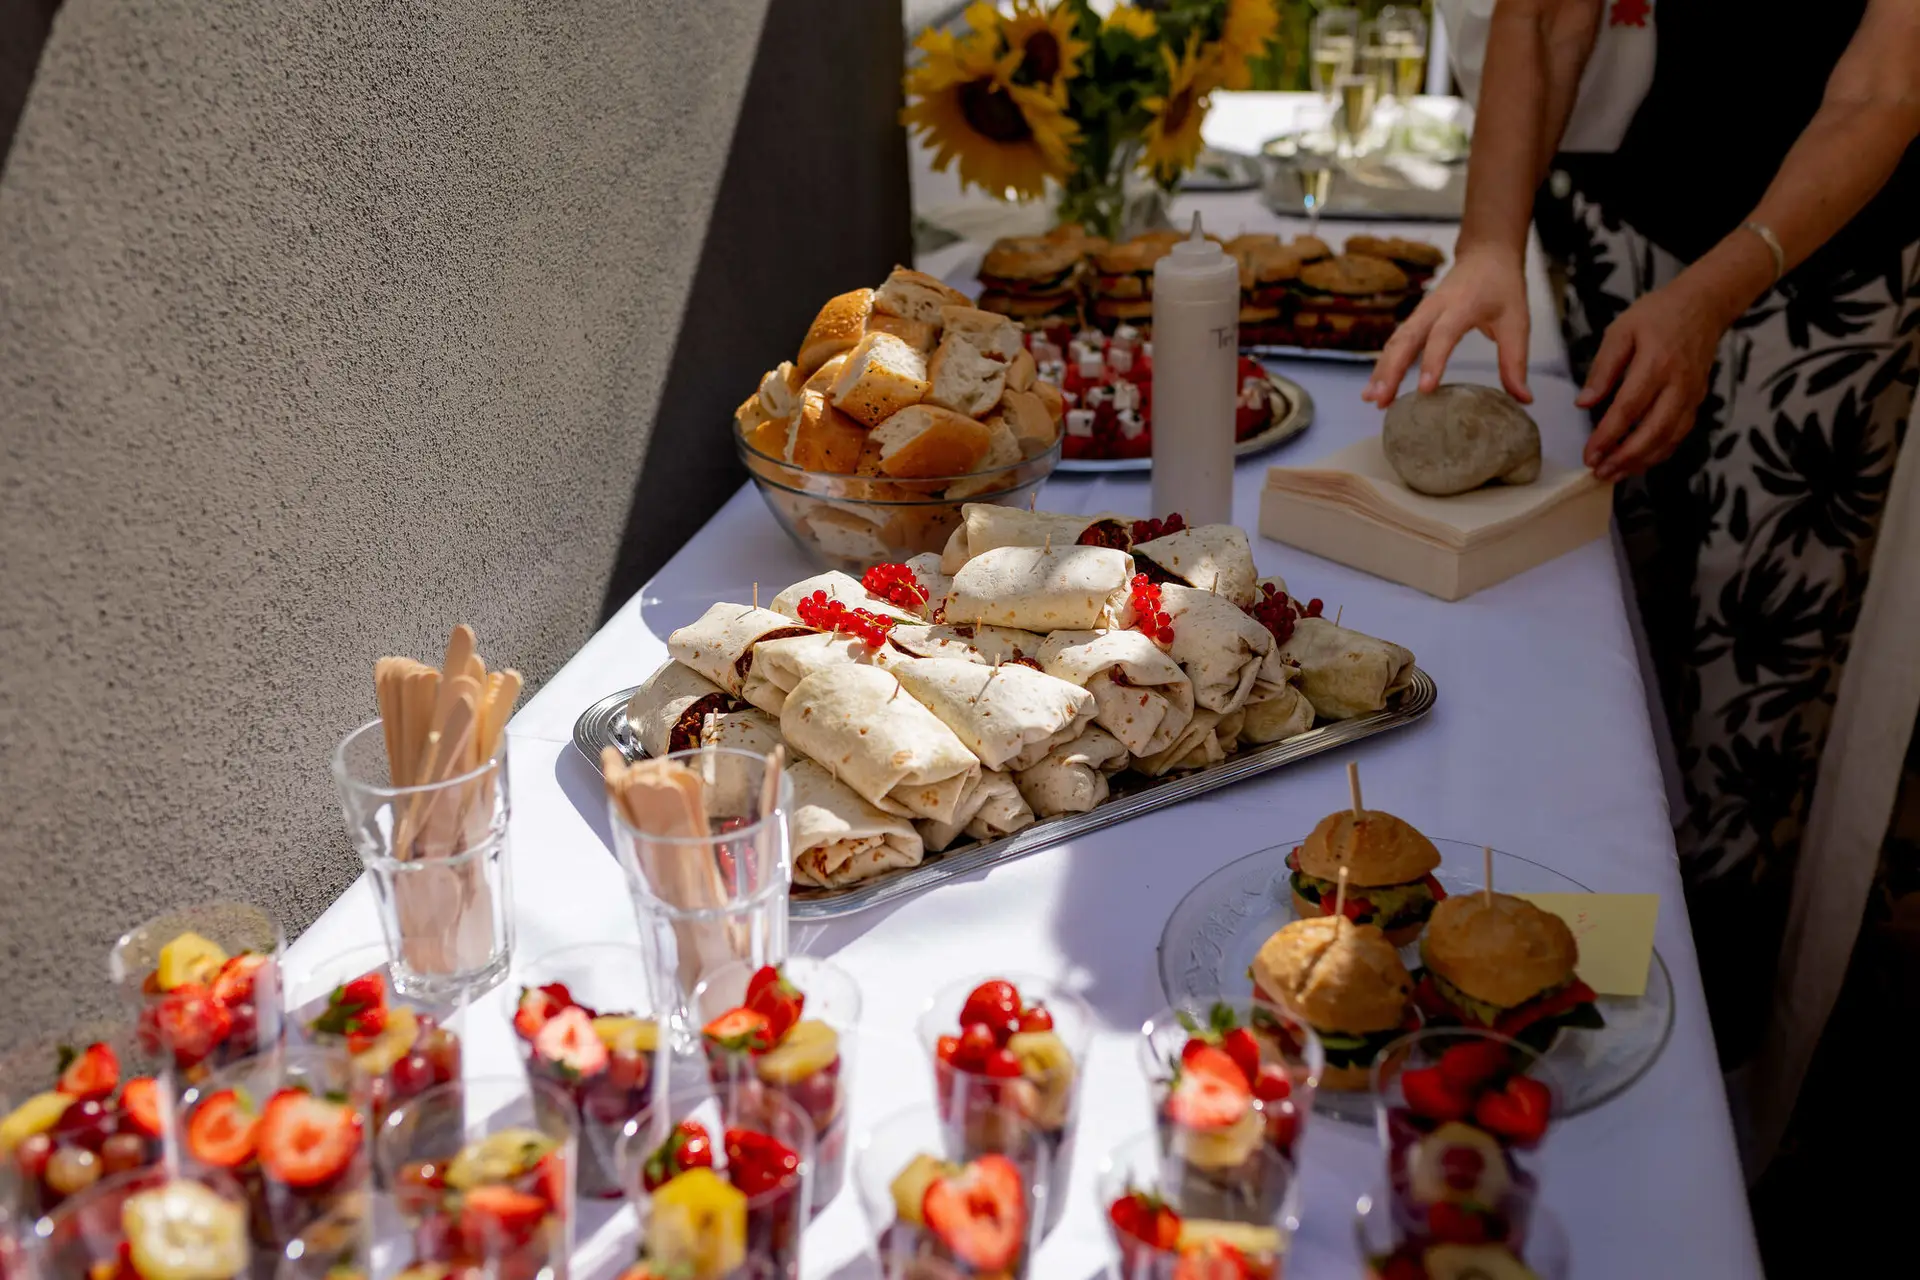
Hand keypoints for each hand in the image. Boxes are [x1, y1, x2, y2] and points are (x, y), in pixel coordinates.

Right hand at [1363, 249, 1531, 408]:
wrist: (1486, 255)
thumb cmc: (1502, 287)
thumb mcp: (1517, 321)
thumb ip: (1516, 361)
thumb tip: (1523, 399)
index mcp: (1462, 305)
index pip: (1443, 335)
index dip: (1433, 361)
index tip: (1425, 389)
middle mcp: (1435, 307)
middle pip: (1406, 339)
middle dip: (1391, 370)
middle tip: (1381, 400)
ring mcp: (1421, 312)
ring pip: (1395, 341)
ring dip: (1381, 370)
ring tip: (1371, 399)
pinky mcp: (1416, 319)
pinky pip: (1396, 342)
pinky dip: (1384, 364)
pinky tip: (1376, 387)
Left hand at [1578, 275, 1730, 479]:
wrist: (1703, 306)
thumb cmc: (1657, 315)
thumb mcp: (1621, 331)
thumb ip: (1602, 368)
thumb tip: (1583, 403)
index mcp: (1656, 364)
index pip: (1629, 409)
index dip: (1608, 436)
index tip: (1589, 455)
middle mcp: (1678, 384)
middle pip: (1653, 431)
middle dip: (1625, 458)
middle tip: (1599, 473)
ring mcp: (1691, 395)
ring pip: (1669, 438)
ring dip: (1641, 461)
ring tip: (1614, 474)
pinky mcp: (1697, 401)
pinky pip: (1679, 434)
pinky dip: (1659, 452)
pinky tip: (1638, 461)